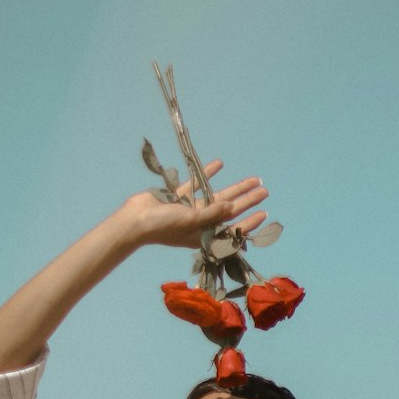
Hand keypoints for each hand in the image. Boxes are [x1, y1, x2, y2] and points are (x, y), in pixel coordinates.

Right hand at [124, 159, 268, 249]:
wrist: (134, 220)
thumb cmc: (162, 226)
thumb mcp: (190, 221)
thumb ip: (211, 213)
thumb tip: (232, 207)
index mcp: (205, 234)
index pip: (233, 227)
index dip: (249, 220)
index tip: (264, 212)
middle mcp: (200, 223)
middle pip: (230, 209)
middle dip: (248, 200)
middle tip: (264, 190)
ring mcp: (189, 209)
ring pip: (218, 196)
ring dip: (235, 188)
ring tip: (252, 179)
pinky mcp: (178, 197)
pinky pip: (197, 184)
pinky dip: (207, 174)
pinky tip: (219, 164)